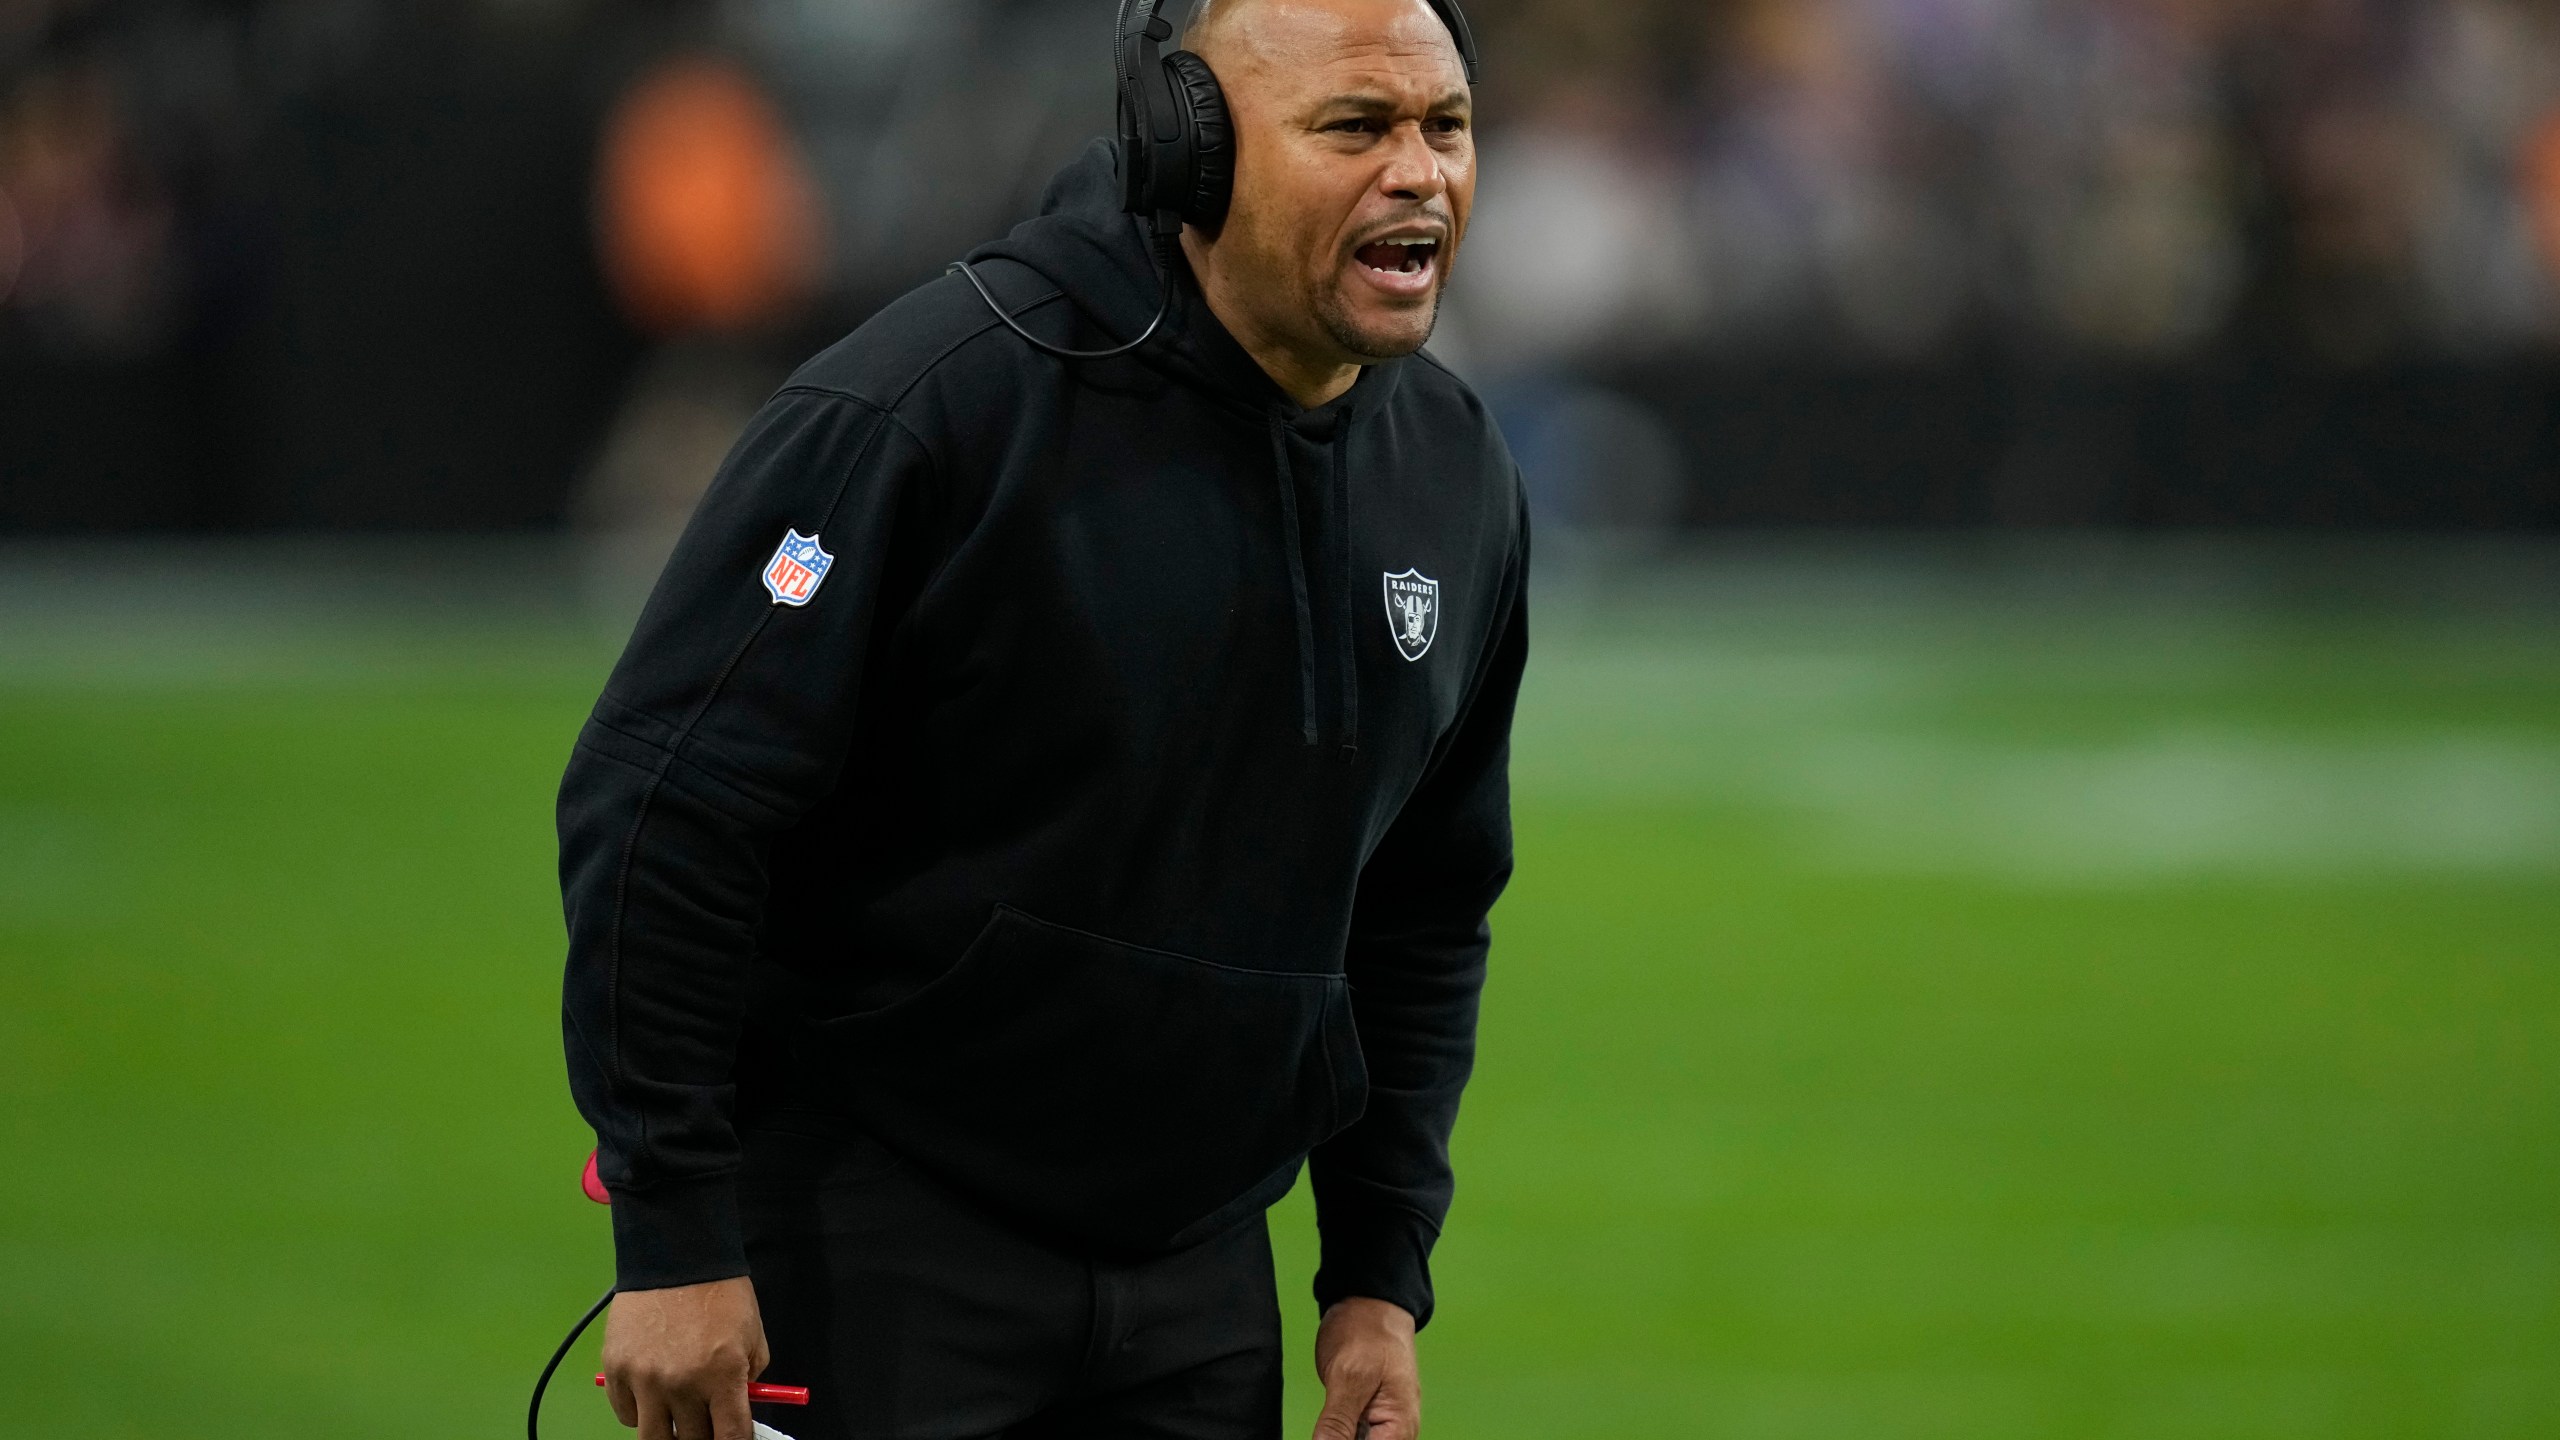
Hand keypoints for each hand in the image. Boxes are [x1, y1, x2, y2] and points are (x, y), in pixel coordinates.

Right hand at [599, 1276, 770, 1439]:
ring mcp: (644, 1379)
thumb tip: (738, 1413)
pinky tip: (652, 1393)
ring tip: (678, 1416)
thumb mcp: (752, 1336)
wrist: (676, 1254)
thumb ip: (748, 1380)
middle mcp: (681, 1383)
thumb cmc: (720, 1294)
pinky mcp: (616, 1371)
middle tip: (706, 1424)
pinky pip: (626, 1415)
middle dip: (703, 1436)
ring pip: (653, 1439)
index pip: (730, 1437)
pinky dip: (640, 1412)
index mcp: (722, 1374)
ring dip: (669, 1432)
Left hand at [1312, 1296, 1419, 1439]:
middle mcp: (1395, 1434)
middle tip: (1328, 1415)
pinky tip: (1327, 1421)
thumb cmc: (1368, 1330)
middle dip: (1336, 1437)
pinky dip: (1334, 1434)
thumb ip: (1338, 1421)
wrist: (1369, 1305)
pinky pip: (1349, 1437)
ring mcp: (1380, 1427)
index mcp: (1399, 1429)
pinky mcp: (1364, 1419)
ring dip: (1334, 1435)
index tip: (1326, 1432)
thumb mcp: (1349, 1376)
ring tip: (1330, 1410)